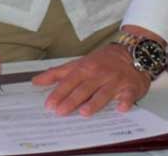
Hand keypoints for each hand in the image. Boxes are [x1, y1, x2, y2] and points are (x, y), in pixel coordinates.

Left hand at [32, 44, 150, 115]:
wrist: (132, 54)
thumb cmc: (101, 62)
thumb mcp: (78, 64)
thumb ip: (57, 73)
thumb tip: (36, 81)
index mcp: (85, 69)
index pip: (69, 82)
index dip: (59, 93)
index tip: (49, 105)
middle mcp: (99, 75)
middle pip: (84, 89)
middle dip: (72, 100)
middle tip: (61, 112)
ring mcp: (115, 81)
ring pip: (104, 93)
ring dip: (95, 102)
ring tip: (84, 112)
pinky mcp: (131, 87)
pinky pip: (129, 95)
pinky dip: (126, 101)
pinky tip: (121, 108)